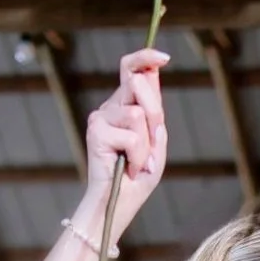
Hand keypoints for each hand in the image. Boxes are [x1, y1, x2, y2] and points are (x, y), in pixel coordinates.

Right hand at [78, 48, 171, 244]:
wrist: (120, 203)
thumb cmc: (138, 177)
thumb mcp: (156, 143)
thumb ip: (155, 112)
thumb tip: (151, 76)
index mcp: (126, 106)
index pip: (132, 71)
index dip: (145, 58)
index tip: (164, 57)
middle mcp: (112, 107)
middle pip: (139, 84)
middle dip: (155, 113)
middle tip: (151, 145)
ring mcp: (101, 117)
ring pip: (139, 114)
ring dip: (147, 145)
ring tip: (138, 163)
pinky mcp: (96, 130)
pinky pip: (133, 136)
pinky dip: (139, 157)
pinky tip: (129, 169)